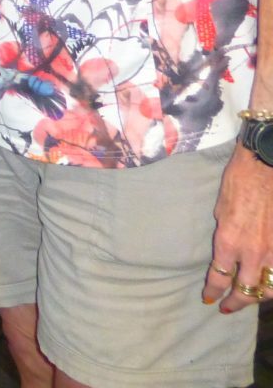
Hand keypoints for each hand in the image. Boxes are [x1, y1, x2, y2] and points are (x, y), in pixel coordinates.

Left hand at [203, 145, 272, 312]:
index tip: (209, 299)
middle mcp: (253, 253)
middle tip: (228, 308)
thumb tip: (228, 248)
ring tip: (251, 298)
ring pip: (271, 289)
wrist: (266, 168)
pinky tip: (270, 283)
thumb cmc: (239, 182)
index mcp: (229, 242)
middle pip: (246, 291)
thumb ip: (225, 234)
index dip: (214, 292)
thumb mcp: (221, 209)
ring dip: (260, 297)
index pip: (220, 278)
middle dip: (235, 303)